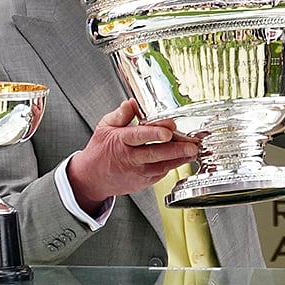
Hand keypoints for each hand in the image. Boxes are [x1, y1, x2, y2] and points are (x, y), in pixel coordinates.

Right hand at [66, 100, 198, 215]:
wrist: (91, 178)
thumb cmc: (100, 151)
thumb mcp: (105, 127)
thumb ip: (121, 115)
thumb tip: (131, 102)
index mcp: (120, 141)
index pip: (139, 136)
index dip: (154, 133)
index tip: (168, 130)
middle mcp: (130, 158)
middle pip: (155, 153)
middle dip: (175, 149)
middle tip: (191, 145)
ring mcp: (137, 172)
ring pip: (161, 166)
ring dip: (179, 159)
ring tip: (193, 151)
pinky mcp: (143, 182)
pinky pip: (161, 174)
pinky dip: (173, 166)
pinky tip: (183, 158)